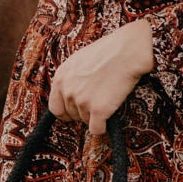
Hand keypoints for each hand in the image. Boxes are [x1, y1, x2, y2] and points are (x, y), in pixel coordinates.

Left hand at [48, 19, 154, 135]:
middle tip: (98, 102)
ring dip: (96, 116)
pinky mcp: (98, 110)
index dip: (65, 112)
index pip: (55, 107)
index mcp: (60, 78)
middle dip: (83, 112)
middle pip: (72, 115)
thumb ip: (70, 78)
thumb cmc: (107, 52)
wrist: (127, 51)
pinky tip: (109, 119)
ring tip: (108, 100)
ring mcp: (82, 101)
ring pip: (86, 121)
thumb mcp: (79, 60)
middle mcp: (68, 91)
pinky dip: (103, 128)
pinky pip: (97, 129)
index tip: (74, 113)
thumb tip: (71, 93)